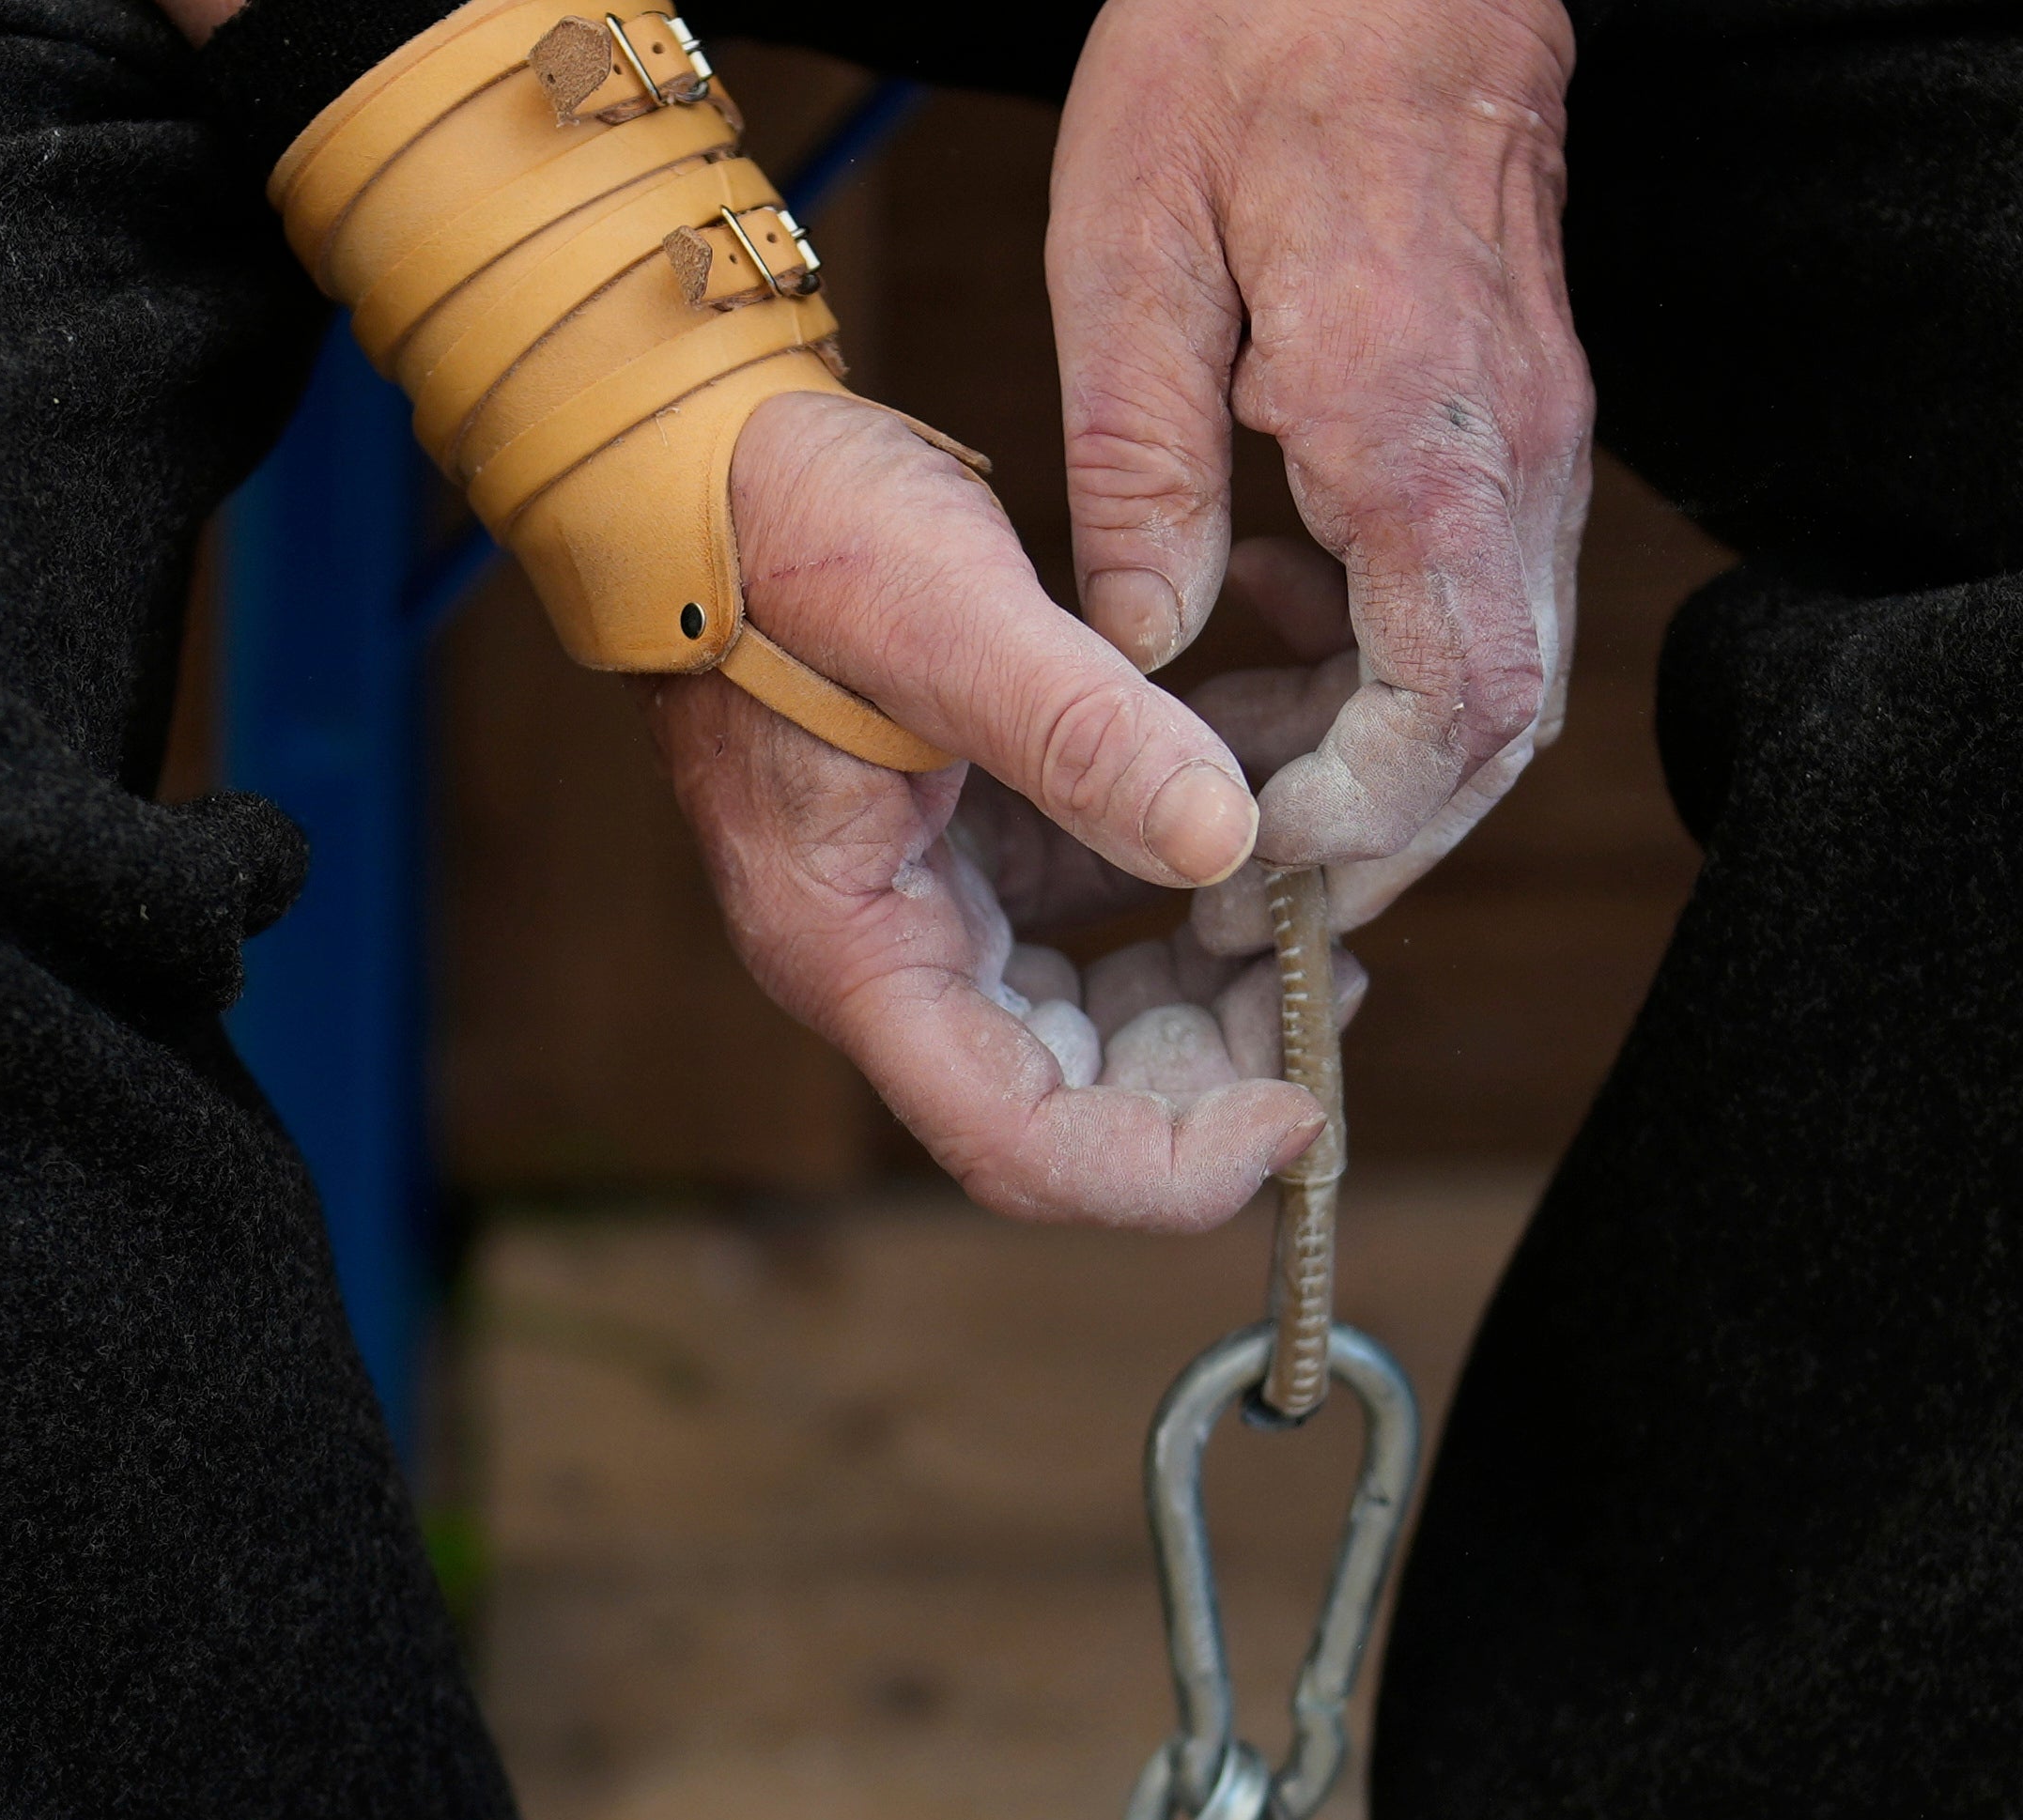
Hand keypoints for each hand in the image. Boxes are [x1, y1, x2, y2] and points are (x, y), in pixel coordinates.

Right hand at [659, 389, 1335, 1228]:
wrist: (694, 450)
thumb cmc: (778, 522)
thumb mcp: (940, 606)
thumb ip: (1079, 730)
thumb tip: (1224, 840)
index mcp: (853, 949)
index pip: (1020, 1143)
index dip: (1167, 1166)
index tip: (1297, 1110)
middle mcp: (887, 956)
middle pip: (1072, 1100)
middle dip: (1210, 1076)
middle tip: (1328, 995)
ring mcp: (925, 904)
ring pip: (1091, 1020)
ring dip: (1210, 992)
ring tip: (1318, 922)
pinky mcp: (963, 842)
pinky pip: (1088, 912)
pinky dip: (1178, 884)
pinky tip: (1260, 823)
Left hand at [1052, 0, 1589, 953]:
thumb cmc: (1247, 40)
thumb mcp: (1129, 246)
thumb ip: (1138, 468)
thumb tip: (1139, 654)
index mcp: (1411, 425)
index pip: (1445, 705)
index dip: (1357, 823)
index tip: (1246, 868)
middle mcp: (1508, 449)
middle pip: (1496, 725)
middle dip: (1379, 841)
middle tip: (1239, 903)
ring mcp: (1531, 431)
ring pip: (1498, 673)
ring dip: (1381, 763)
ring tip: (1234, 800)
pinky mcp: (1515, 410)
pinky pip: (1478, 590)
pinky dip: (1388, 661)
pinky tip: (1269, 634)